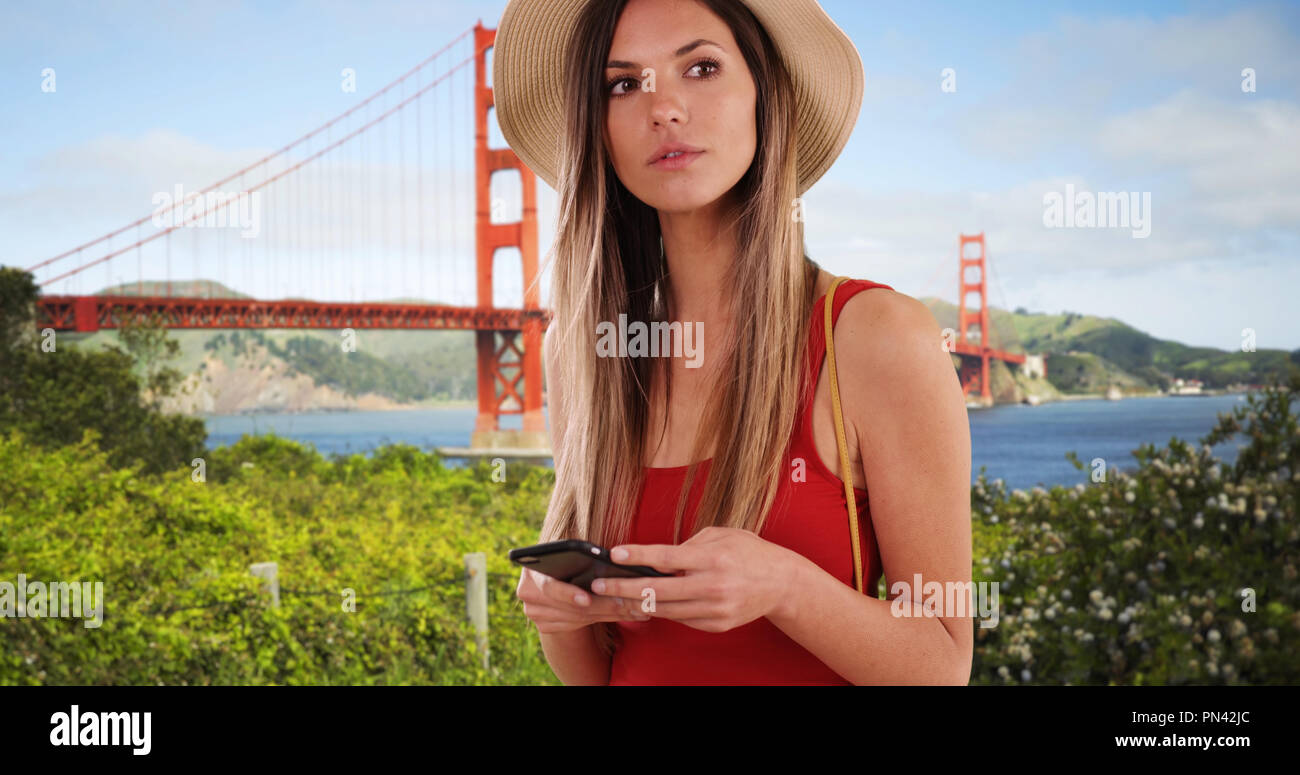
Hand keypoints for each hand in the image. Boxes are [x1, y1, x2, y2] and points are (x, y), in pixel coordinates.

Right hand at [515, 567, 651, 633]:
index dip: (568, 594)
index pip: (549, 586)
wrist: (550, 575)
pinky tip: (627, 613)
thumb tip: (604, 556)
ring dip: (612, 613)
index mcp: (531, 572)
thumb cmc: (564, 556)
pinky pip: (580, 624)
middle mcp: (528, 595)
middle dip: (604, 604)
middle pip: (570, 607)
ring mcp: (535, 614)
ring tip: (638, 608)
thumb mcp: (566, 551)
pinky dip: (605, 618)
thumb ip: (577, 554)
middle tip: (631, 603)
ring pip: (580, 618)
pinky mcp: (545, 626)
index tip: (586, 600)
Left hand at [590, 526, 799, 632]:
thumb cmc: (748, 552)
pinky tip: (647, 603)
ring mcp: (714, 609)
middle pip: (657, 590)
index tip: (613, 554)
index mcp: (712, 558)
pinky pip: (681, 618)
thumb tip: (658, 558)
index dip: (637, 556)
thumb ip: (689, 545)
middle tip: (598, 585)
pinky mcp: (716, 625)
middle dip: (622, 588)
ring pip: (665, 609)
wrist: (781, 583)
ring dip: (636, 603)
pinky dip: (663, 610)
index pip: (666, 558)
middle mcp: (712, 586)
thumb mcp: (721, 535)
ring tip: (614, 595)